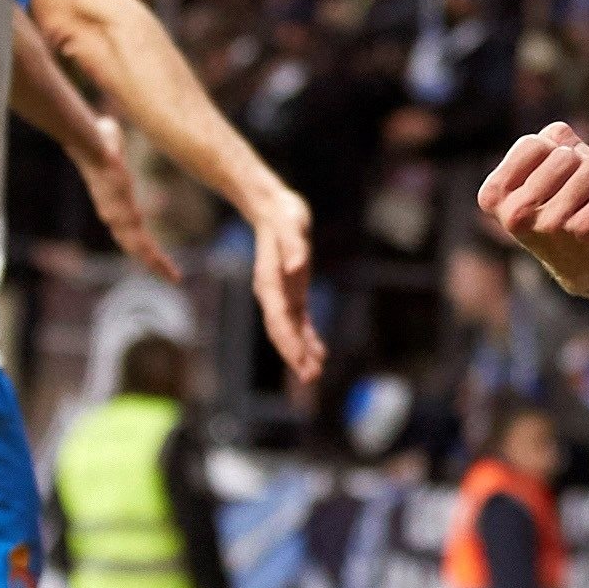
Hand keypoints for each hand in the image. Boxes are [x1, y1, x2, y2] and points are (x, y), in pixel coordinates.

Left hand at [75, 139, 179, 287]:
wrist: (92, 144)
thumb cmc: (98, 137)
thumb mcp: (108, 139)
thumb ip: (111, 137)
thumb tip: (106, 124)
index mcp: (114, 201)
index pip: (130, 225)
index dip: (141, 241)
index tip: (153, 253)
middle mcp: (115, 214)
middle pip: (136, 244)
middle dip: (154, 261)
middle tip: (172, 277)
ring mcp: (118, 217)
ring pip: (139, 248)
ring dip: (156, 264)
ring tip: (173, 278)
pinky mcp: (123, 217)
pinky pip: (139, 243)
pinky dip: (152, 258)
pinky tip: (164, 269)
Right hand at [243, 186, 323, 388]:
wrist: (274, 208)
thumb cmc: (283, 215)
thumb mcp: (291, 224)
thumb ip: (293, 246)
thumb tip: (296, 267)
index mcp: (268, 281)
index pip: (278, 318)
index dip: (288, 341)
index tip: (299, 361)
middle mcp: (273, 293)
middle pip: (281, 331)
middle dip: (294, 356)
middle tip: (310, 379)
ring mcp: (283, 295)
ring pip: (290, 331)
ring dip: (301, 353)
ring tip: (314, 375)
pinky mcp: (294, 292)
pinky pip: (300, 321)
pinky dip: (309, 339)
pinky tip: (319, 354)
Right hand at [481, 122, 588, 291]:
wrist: (579, 262)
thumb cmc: (556, 202)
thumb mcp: (540, 169)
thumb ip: (550, 139)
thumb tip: (562, 135)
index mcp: (492, 196)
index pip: (533, 144)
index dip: (551, 149)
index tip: (552, 173)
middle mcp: (515, 215)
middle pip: (564, 155)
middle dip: (578, 162)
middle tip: (576, 187)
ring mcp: (550, 226)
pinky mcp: (586, 232)